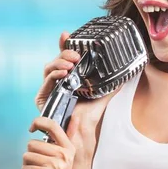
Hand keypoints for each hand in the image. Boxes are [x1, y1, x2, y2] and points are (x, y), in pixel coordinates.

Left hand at [22, 116, 75, 168]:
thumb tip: (76, 117)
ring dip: (27, 167)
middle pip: (32, 143)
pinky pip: (24, 168)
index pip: (52, 125)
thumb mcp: (65, 158)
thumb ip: (66, 137)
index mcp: (68, 148)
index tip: (32, 128)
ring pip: (26, 156)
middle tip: (40, 168)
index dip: (38, 122)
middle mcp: (63, 155)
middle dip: (31, 156)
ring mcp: (55, 165)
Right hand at [34, 32, 119, 164]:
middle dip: (64, 53)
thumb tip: (126, 73)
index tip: (66, 34)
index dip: (64, 45)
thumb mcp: (103, 95)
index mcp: (69, 79)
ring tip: (71, 64)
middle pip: (56, 61)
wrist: (82, 134)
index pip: (64, 58)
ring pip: (49, 68)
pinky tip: (64, 73)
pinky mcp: (42, 98)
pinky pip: (46, 81)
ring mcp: (48, 89)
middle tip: (76, 55)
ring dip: (59, 62)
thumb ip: (112, 84)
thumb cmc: (90, 117)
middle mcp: (57, 82)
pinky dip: (54, 74)